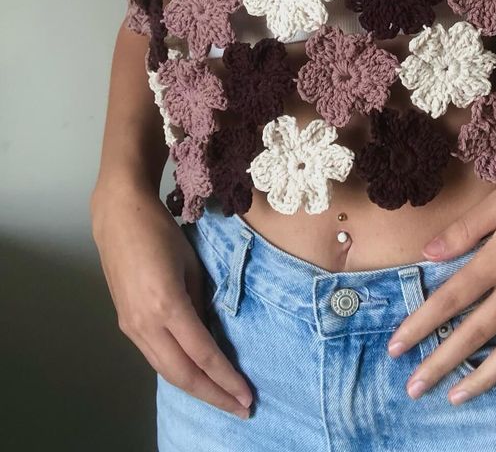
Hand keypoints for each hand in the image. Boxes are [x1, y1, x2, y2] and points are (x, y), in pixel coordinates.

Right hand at [90, 179, 252, 417]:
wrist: (119, 217)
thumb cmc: (161, 231)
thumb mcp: (192, 264)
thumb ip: (202, 302)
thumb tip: (211, 333)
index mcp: (167, 305)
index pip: (203, 354)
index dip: (227, 378)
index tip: (248, 396)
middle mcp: (145, 324)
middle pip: (183, 374)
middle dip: (214, 395)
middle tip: (242, 408)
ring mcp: (131, 327)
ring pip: (166, 371)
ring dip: (196, 388)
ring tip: (223, 398)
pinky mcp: (125, 324)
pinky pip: (155, 357)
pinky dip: (178, 371)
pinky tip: (196, 376)